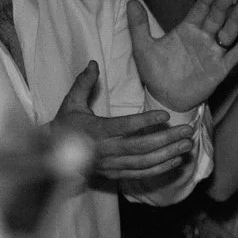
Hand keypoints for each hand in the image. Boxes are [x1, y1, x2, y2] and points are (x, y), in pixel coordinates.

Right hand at [48, 60, 196, 186]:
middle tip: (187, 130)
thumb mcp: (71, 103)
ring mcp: (110, 164)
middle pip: (140, 146)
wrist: (50, 155)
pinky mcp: (113, 174)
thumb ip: (84, 83)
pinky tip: (176, 160)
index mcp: (95, 130)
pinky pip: (140, 174)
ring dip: (168, 154)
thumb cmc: (64, 126)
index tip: (165, 114)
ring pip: (143, 162)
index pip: (124, 126)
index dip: (145, 121)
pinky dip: (159, 169)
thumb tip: (94, 63)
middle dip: (166, 139)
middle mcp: (104, 150)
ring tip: (188, 144)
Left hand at [128, 0, 237, 110]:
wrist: (165, 98)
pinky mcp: (221, 68)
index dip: (206, 0)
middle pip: (216, 18)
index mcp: (186, 31)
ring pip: (228, 33)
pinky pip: (235, 55)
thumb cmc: (155, 73)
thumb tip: (131, 2)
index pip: (199, 11)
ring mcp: (213, 53)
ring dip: (235, 20)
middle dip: (223, 6)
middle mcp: (203, 39)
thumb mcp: (144, 47)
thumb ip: (138, 25)